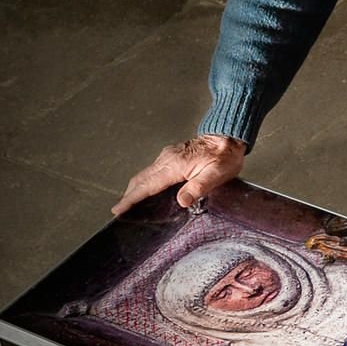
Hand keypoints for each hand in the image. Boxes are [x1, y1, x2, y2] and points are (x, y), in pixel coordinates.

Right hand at [113, 134, 247, 215]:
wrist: (227, 136)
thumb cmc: (224, 155)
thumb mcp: (216, 175)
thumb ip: (198, 188)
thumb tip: (182, 201)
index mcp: (174, 166)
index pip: (147, 185)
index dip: (131, 198)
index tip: (118, 208)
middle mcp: (167, 159)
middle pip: (140, 179)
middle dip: (128, 195)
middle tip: (120, 209)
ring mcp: (168, 156)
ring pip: (145, 174)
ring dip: (135, 188)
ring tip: (129, 202)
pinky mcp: (172, 155)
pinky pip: (152, 169)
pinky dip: (145, 180)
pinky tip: (148, 188)